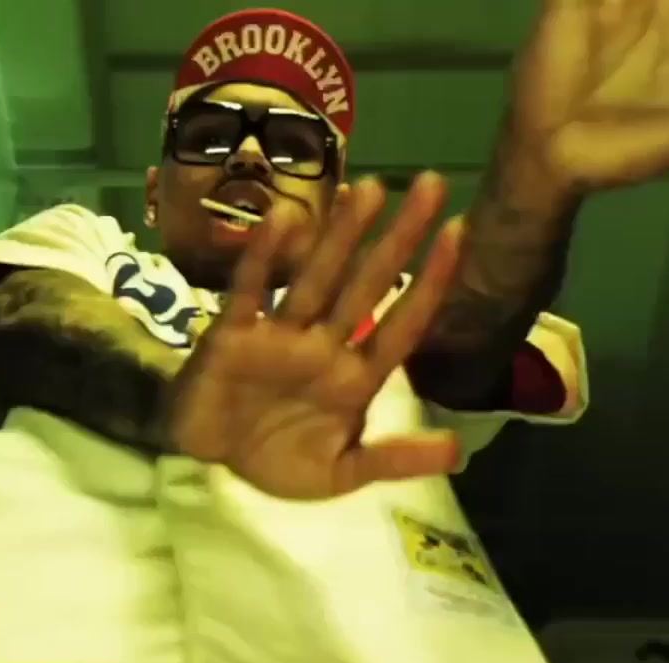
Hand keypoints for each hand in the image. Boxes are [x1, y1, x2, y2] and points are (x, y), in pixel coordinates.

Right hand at [167, 174, 465, 500]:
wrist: (209, 461)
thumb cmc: (278, 459)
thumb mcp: (341, 472)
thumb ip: (393, 460)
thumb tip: (457, 451)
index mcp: (355, 376)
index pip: (402, 324)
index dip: (431, 282)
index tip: (459, 233)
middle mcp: (325, 343)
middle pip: (368, 284)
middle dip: (398, 237)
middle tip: (432, 184)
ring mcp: (281, 332)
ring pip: (317, 276)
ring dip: (343, 234)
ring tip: (371, 187)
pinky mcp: (235, 331)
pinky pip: (252, 288)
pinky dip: (265, 255)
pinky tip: (285, 217)